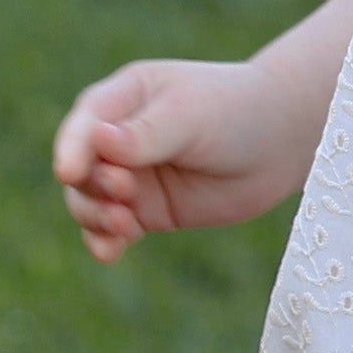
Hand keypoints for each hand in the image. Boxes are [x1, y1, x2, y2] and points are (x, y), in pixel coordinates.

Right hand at [51, 56, 318, 263]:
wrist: (282, 141)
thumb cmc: (236, 111)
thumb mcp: (191, 116)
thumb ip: (145, 134)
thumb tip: (98, 141)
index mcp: (123, 100)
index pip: (84, 125)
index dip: (72, 148)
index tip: (71, 173)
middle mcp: (118, 139)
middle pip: (80, 169)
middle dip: (92, 185)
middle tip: (125, 191)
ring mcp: (131, 176)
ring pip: (89, 202)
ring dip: (95, 217)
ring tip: (125, 225)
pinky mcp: (146, 210)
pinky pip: (112, 230)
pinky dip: (104, 241)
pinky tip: (111, 252)